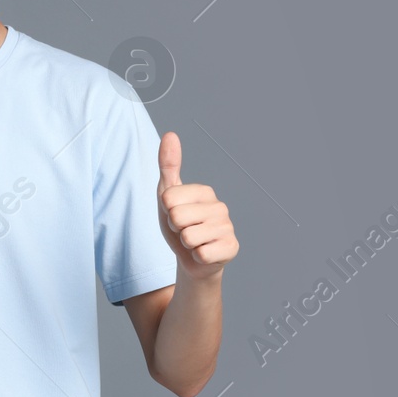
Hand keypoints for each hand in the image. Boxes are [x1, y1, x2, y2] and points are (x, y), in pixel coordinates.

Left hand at [157, 131, 237, 277]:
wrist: (191, 261)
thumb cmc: (179, 226)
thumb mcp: (167, 196)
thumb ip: (168, 166)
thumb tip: (170, 134)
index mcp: (205, 191)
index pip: (169, 198)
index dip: (166, 212)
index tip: (175, 216)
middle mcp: (220, 207)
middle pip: (177, 217)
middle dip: (175, 229)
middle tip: (184, 231)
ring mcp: (228, 228)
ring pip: (188, 236)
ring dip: (186, 244)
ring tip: (193, 242)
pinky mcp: (231, 248)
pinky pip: (201, 253)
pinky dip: (196, 257)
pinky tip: (203, 254)